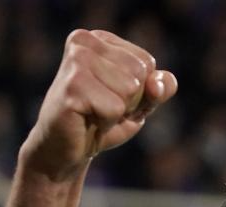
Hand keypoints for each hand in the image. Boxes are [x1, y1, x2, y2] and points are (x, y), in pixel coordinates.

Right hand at [21, 29, 177, 181]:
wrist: (64, 150)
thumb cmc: (101, 121)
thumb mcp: (141, 102)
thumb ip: (161, 88)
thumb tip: (157, 83)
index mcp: (100, 39)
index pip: (147, 63)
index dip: (139, 91)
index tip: (112, 97)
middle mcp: (85, 42)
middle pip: (140, 74)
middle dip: (129, 101)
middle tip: (102, 108)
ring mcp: (76, 61)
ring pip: (129, 90)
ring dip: (117, 112)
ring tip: (94, 113)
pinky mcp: (72, 86)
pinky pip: (115, 109)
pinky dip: (107, 123)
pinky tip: (87, 120)